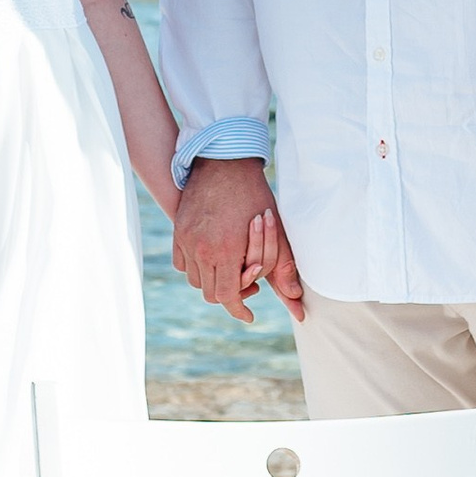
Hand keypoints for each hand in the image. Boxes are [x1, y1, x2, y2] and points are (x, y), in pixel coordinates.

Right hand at [172, 155, 304, 324]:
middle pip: (211, 293)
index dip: (239, 309)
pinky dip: (196, 268)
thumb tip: (296, 301)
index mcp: (227, 250)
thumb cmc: (254, 195)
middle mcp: (202, 249)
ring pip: (196, 280)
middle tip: (247, 287)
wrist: (225, 161)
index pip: (227, 296)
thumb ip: (281, 267)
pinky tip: (212, 259)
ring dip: (212, 282)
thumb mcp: (274, 230)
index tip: (249, 314)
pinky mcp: (179, 231)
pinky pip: (182, 263)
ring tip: (230, 271)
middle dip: (230, 295)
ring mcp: (187, 240)